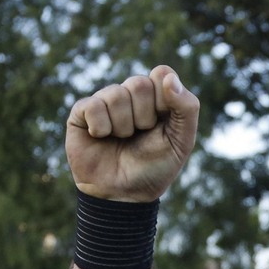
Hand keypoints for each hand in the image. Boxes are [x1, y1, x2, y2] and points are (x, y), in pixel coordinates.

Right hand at [66, 64, 199, 202]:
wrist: (124, 194)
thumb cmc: (155, 168)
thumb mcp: (181, 141)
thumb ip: (187, 108)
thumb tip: (166, 74)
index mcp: (157, 98)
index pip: (161, 73)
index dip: (164, 100)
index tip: (162, 123)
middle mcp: (131, 96)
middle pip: (139, 83)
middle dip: (144, 117)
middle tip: (140, 135)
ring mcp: (105, 102)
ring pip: (116, 94)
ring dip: (123, 126)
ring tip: (121, 140)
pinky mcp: (82, 112)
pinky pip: (93, 105)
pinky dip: (101, 128)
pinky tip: (101, 138)